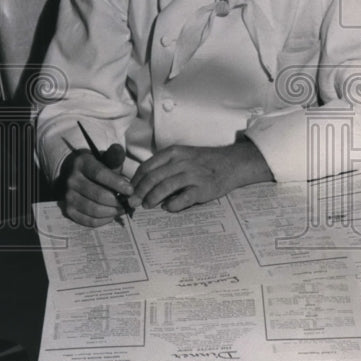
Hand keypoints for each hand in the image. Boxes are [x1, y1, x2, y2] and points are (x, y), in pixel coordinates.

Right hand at [58, 144, 133, 226]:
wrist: (74, 176)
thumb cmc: (96, 168)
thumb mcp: (104, 159)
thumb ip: (114, 156)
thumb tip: (118, 149)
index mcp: (82, 163)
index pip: (100, 174)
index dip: (117, 183)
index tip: (131, 190)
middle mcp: (72, 180)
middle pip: (98, 195)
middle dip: (117, 201)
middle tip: (128, 203)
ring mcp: (68, 196)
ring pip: (94, 209)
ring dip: (111, 212)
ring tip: (121, 209)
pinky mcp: (68, 210)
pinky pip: (87, 220)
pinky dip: (102, 221)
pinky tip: (110, 215)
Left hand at [129, 139, 272, 212]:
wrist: (232, 163)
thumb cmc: (203, 161)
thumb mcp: (183, 155)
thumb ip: (165, 165)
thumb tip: (143, 183)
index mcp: (173, 152)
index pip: (147, 166)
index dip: (135, 181)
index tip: (129, 191)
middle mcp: (181, 162)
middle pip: (152, 178)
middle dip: (139, 192)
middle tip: (133, 203)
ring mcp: (192, 175)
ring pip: (164, 187)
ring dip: (152, 199)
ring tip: (147, 206)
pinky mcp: (202, 188)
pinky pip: (183, 198)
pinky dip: (173, 205)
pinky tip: (168, 208)